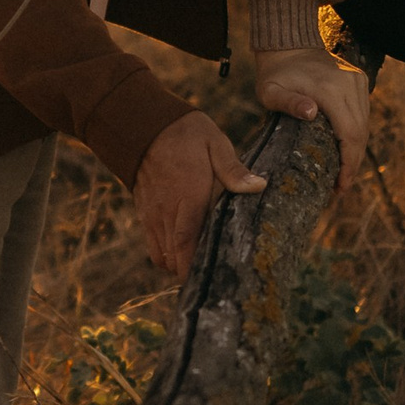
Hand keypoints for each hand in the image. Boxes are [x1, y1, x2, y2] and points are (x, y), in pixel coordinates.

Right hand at [132, 109, 266, 275]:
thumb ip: (233, 169)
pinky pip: (153, 247)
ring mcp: (152, 214)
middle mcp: (166, 210)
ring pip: (162, 256)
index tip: (212, 279)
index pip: (186, 240)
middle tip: (216, 278)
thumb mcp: (214, 143)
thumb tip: (259, 186)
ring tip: (202, 268)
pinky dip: (166, 256)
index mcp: (187, 195)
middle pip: (174, 256)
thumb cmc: (186, 135)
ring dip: (179, 265)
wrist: (145, 125)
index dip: (194, 266)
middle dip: (192, 272)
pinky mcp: (145, 214)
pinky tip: (183, 253)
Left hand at [252, 46, 371, 192]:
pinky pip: (363, 113)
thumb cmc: (275, 73)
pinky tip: (345, 149)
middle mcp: (349, 84)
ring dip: (356, 150)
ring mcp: (357, 81)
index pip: (350, 134)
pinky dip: (356, 133)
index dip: (349, 163)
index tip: (341, 185)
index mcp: (330, 90)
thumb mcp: (270, 91)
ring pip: (365, 124)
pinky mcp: (359, 80)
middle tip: (340, 186)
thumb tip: (311, 113)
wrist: (288, 44)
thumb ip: (288, 103)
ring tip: (342, 173)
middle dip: (352, 163)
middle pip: (360, 133)